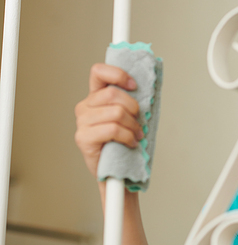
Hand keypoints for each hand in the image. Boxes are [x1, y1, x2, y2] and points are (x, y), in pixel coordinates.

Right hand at [75, 63, 142, 178]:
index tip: (134, 86)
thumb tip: (148, 88)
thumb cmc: (124, 141)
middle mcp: (85, 107)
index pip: (98, 72)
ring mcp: (82, 122)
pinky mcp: (83, 138)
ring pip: (116, 113)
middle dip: (133, 108)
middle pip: (113, 94)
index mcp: (95, 97)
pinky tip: (130, 143)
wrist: (116, 171)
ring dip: (133, 126)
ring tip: (136, 135)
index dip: (118, 74)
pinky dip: (127, 137)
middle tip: (139, 122)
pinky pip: (113, 129)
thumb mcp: (129, 117)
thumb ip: (130, 101)